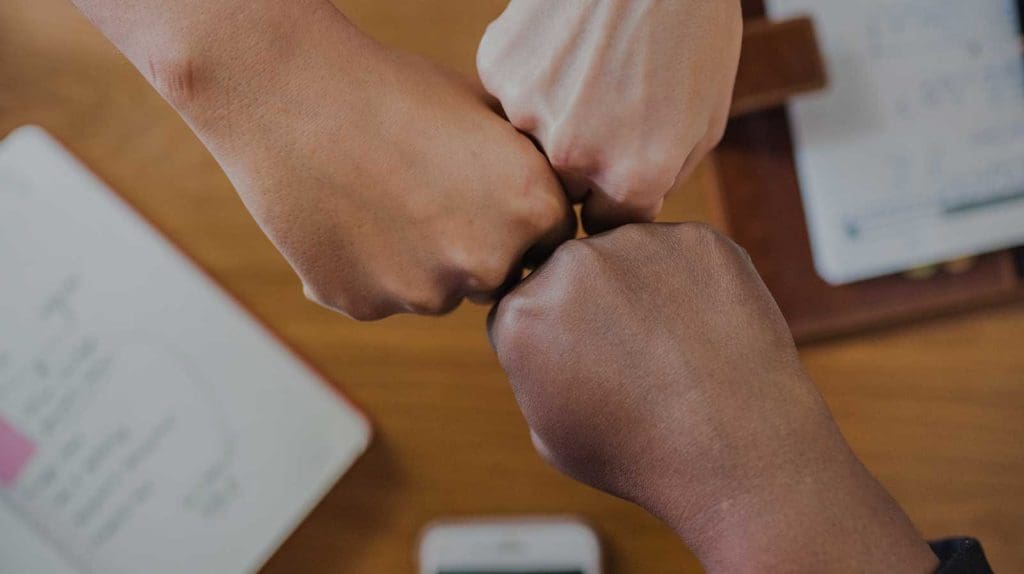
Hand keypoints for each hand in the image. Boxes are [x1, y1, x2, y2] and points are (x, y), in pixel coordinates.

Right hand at [137, 2, 574, 318]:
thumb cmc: (393, 89)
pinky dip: (367, 269)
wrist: (292, 92)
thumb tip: (558, 196)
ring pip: (436, 291)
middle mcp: (488, 263)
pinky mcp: (364, 306)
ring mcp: (424, 293)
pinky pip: (380, 296)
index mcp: (533, 209)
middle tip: (425, 192)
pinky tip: (345, 217)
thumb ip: (529, 165)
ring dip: (418, 260)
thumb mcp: (485, 111)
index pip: (546, 240)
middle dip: (472, 245)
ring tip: (379, 197)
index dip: (512, 213)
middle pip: (495, 275)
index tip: (477, 186)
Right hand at [477, 0, 741, 232]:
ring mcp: (528, 110)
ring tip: (589, 64)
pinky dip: (532, 74)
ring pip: (530, 138)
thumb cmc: (693, 27)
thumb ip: (661, 179)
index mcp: (632, 176)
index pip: (605, 224)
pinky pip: (510, 92)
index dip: (613, 197)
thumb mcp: (706, 116)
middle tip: (605, 107)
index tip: (617, 169)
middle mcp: (574, 154)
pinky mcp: (499, 68)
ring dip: (553, 113)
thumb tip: (622, 208)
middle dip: (580, 162)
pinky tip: (564, 41)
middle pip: (561, 189)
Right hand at [488, 223, 937, 571]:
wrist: (739, 454)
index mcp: (523, 314)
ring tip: (673, 349)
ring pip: (626, 255)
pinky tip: (703, 331)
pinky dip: (691, 283)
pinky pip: (682, 252)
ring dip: (640, 288)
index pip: (521, 305)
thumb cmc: (641, 454)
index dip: (551, 339)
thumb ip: (534, 365)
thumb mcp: (548, 430)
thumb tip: (549, 330)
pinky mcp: (698, 239)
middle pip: (569, 271)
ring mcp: (638, 244)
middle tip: (632, 355)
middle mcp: (572, 264)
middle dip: (591, 304)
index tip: (582, 368)